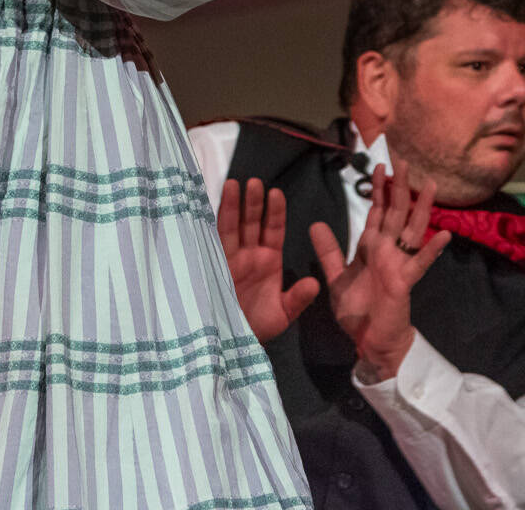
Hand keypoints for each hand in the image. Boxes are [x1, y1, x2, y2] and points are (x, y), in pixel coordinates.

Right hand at [218, 178, 319, 341]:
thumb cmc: (258, 327)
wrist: (233, 342)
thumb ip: (298, 298)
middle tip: (255, 182)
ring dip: (232, 206)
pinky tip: (209, 206)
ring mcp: (231, 258)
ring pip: (232, 226)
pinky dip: (211, 223)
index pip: (273, 230)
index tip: (276, 193)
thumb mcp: (283, 314)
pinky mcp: (214, 265)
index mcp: (269, 261)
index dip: (275, 212)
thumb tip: (314, 284)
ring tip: (234, 184)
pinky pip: (213, 240)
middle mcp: (250, 254)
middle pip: (252, 222)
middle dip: (253, 202)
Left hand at [308, 169, 451, 379]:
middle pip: (395, 212)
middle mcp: (387, 249)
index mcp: (371, 246)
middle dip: (399, 187)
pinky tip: (443, 235)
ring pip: (411, 229)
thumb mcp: (337, 277)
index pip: (376, 211)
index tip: (381, 166)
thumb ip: (328, 251)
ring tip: (429, 184)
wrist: (370, 340)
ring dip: (421, 207)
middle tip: (404, 160)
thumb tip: (315, 224)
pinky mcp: (404, 281)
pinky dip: (431, 249)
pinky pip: (419, 262)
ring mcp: (398, 263)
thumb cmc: (357, 311)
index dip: (379, 189)